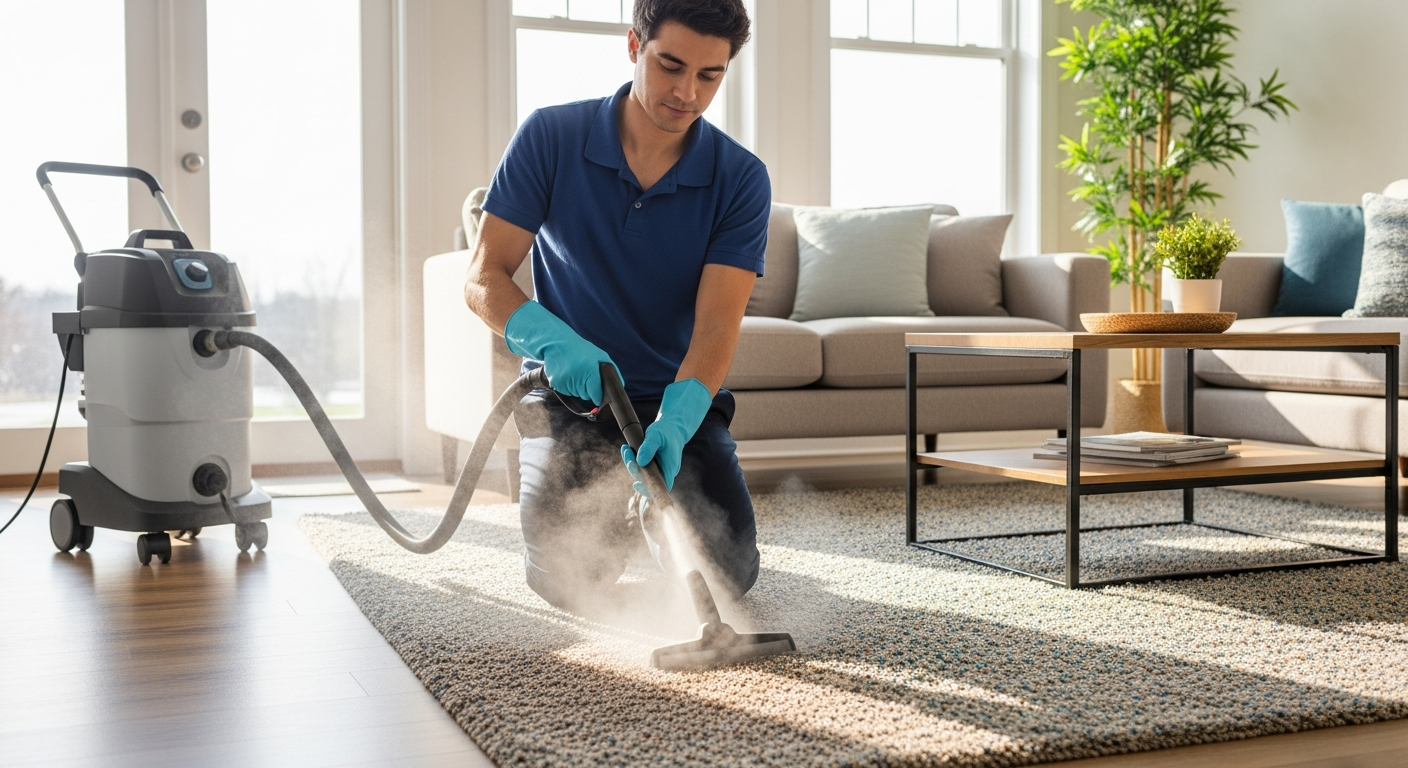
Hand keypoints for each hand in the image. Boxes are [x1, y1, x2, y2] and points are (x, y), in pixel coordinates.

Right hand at [504, 301, 620, 403]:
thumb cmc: (581, 350)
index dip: (598, 395)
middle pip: (586, 396)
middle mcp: (577, 378)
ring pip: (576, 394)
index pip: (596, 395)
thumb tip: (619, 386)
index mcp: (590, 371)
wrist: (556, 343)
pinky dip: (567, 385)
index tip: (597, 393)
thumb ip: (612, 371)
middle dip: (587, 388)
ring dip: (577, 387)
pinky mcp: (556, 383)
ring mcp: (566, 381)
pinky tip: (567, 373)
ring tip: (575, 371)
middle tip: (584, 373)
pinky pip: (566, 391)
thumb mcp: (600, 356)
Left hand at [620, 378, 711, 490]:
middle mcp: (665, 471)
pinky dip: (633, 460)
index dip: (649, 489)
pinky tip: (627, 449)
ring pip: (643, 473)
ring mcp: (659, 470)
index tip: (637, 484)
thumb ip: (648, 447)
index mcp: (669, 467)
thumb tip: (640, 462)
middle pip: (647, 480)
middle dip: (634, 469)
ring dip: (632, 463)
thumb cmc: (666, 431)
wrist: (673, 428)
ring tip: (626, 449)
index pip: (661, 486)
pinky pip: (641, 467)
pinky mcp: (654, 466)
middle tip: (628, 453)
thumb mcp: (656, 435)